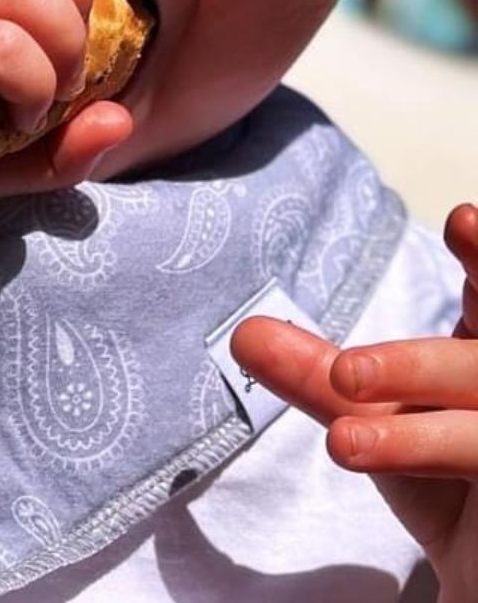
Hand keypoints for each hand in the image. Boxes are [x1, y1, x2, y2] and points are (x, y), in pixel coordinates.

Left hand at [233, 203, 477, 598]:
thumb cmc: (446, 479)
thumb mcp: (374, 418)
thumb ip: (318, 376)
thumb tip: (243, 333)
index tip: (463, 220)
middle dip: (428, 350)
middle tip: (346, 371)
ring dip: (408, 415)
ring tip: (340, 433)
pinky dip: (417, 445)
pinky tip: (356, 445)